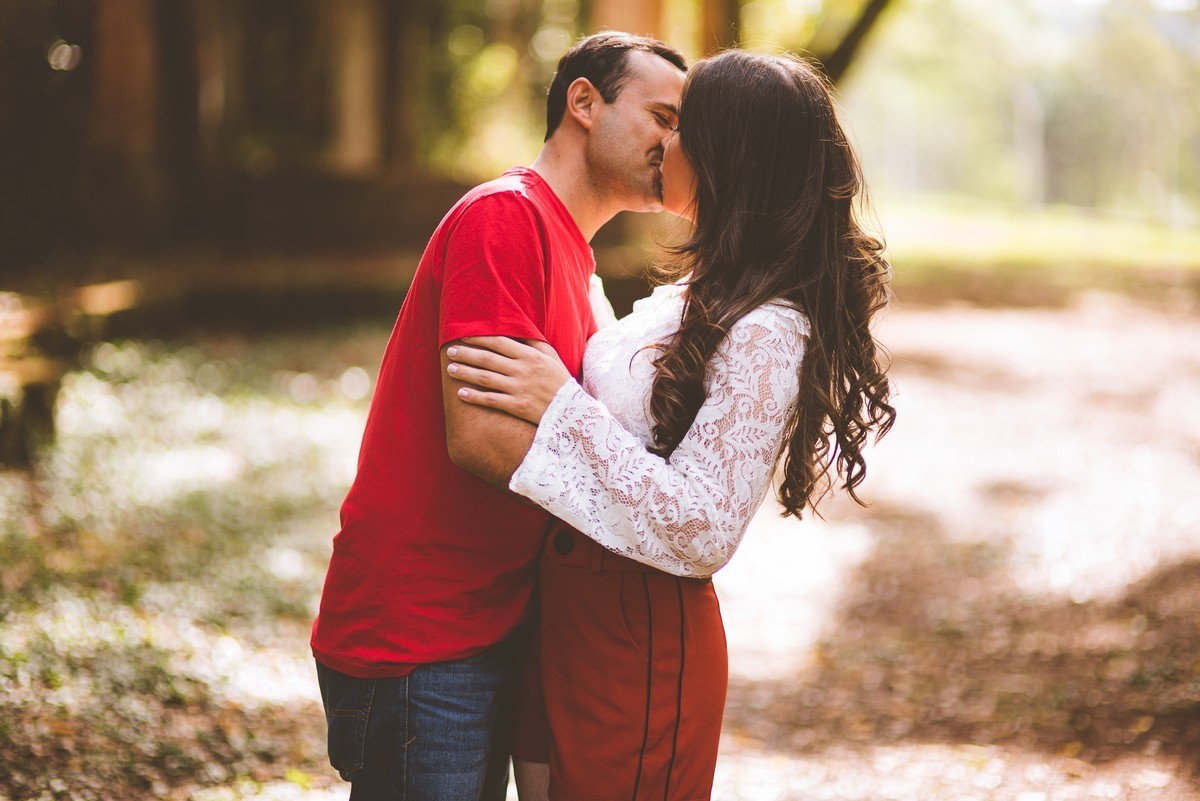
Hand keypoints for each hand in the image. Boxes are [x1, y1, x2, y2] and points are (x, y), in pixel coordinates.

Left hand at [446, 336, 570, 424]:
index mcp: (530, 356)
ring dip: (465, 372)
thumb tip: (518, 330)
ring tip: (450, 369)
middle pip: (488, 359)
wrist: (573, 411)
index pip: (498, 343)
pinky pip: (491, 400)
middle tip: (450, 351)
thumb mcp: (552, 357)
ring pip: (486, 378)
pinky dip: (475, 397)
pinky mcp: (517, 406)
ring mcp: (519, 389)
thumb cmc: (560, 381)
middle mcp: (522, 370)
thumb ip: (534, 343)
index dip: (478, 338)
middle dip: (466, 354)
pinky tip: (461, 393)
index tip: (463, 336)